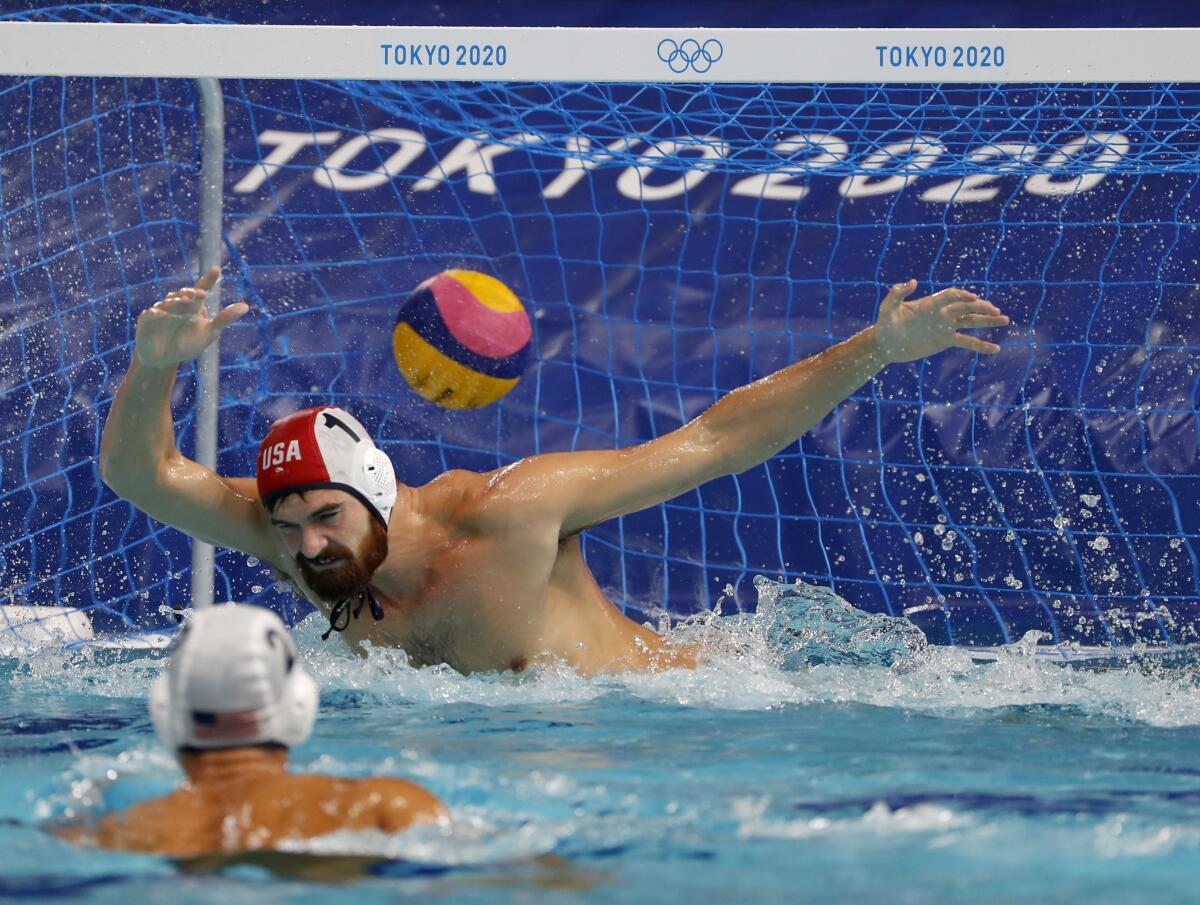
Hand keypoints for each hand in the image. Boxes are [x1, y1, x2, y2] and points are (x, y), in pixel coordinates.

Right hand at [134, 267, 248, 366]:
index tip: (217, 269)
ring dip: (177, 300)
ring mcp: (161, 311)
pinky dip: (157, 314)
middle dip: (192, 292)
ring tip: (188, 300)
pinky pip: (151, 315)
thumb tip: (246, 306)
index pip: (201, 289)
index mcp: (193, 306)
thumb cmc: (187, 344)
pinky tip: (163, 314)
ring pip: (169, 301)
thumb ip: (224, 319)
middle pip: (184, 294)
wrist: (164, 359)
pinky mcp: (147, 321)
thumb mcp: (209, 333)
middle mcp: (177, 305)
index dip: (209, 280)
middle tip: (203, 293)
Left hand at [872, 279, 1008, 363]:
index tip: (974, 299)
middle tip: (996, 311)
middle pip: (966, 307)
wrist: (885, 345)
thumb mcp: (887, 309)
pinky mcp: (945, 340)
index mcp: (930, 303)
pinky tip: (995, 349)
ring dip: (987, 320)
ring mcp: (945, 326)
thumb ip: (897, 294)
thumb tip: (912, 281)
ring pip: (971, 321)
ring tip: (1005, 320)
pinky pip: (967, 341)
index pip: (951, 296)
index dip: (962, 296)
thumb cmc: (885, 325)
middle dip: (982, 308)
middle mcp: (941, 312)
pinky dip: (981, 345)